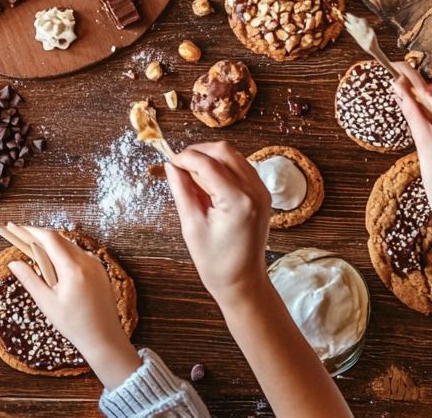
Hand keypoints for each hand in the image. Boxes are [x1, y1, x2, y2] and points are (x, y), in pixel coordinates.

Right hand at [6, 227, 142, 388]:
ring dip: (52, 245)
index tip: (16, 229)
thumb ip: (29, 279)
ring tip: (34, 250)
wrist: (105, 339)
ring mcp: (96, 265)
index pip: (50, 239)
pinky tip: (53, 263)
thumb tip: (13, 263)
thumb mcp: (47, 303)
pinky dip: (64, 254)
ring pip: (69, 245)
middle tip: (20, 238)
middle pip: (59, 239)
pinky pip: (79, 254)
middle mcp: (87, 261)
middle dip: (39, 236)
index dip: (31, 231)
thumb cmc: (75, 325)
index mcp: (73, 268)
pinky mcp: (100, 270)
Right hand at [165, 142, 271, 306]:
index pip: (207, 163)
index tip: (169, 162)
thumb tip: (171, 166)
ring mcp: (261, 191)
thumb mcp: (192, 226)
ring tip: (192, 175)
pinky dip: (222, 166)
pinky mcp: (262, 194)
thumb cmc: (216, 262)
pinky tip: (208, 182)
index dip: (184, 157)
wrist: (243, 281)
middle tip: (179, 167)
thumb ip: (182, 191)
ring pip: (233, 155)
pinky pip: (241, 166)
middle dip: (198, 152)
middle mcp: (254, 191)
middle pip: (223, 150)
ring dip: (210, 158)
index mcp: (237, 201)